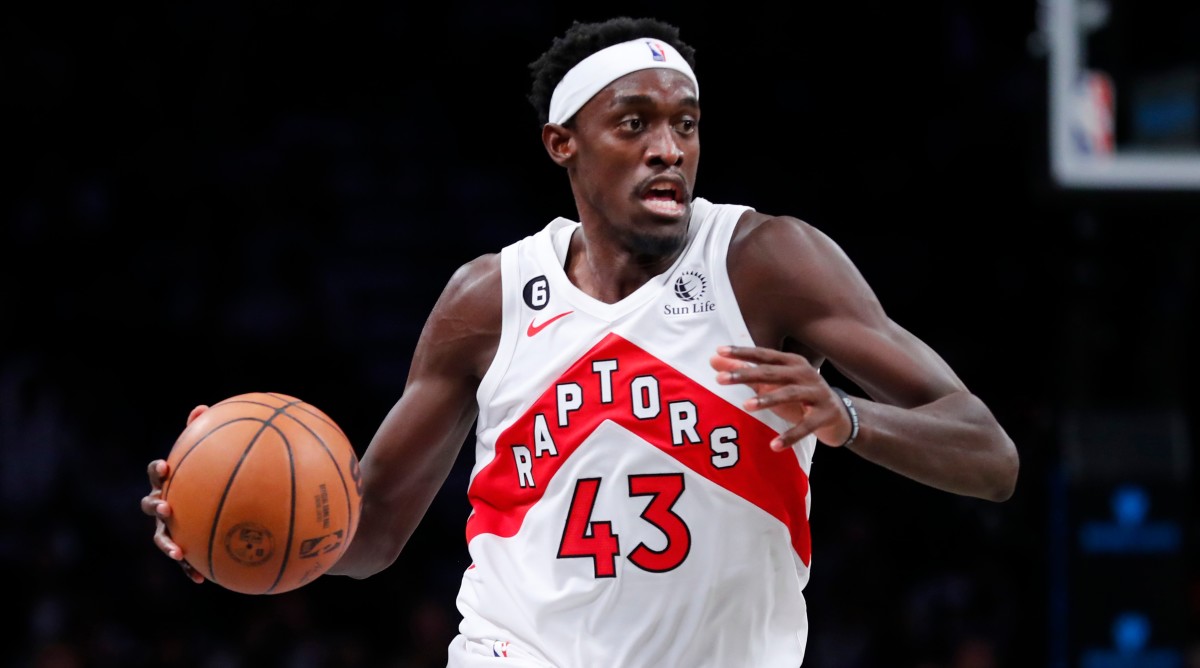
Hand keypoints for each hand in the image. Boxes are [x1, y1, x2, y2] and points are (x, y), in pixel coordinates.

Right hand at [140, 404, 209, 583]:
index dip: (158, 470)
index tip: (167, 468)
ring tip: (178, 553)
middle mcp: (161, 504)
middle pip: (149, 505)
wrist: (201, 506)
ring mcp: (166, 527)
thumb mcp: (201, 457)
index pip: (156, 473)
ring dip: (167, 545)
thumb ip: (201, 433)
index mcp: (166, 483)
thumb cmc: (201, 477)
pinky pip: (184, 559)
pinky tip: (203, 579)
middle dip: (155, 506)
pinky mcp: (179, 546)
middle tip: (166, 507)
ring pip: (160, 537)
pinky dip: (190, 569)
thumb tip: (203, 407)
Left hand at [711, 346, 852, 450]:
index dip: (743, 353)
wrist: (840, 415)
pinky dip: (790, 435)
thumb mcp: (775, 383)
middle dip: (746, 375)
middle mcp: (805, 374)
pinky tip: (774, 445)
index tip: (720, 351)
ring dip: (768, 400)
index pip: (764, 355)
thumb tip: (715, 358)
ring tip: (746, 406)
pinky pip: (806, 426)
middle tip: (721, 379)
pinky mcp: (825, 415)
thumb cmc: (800, 397)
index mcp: (792, 362)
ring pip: (789, 394)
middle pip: (772, 372)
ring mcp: (817, 393)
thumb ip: (747, 372)